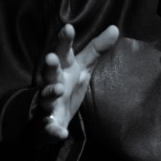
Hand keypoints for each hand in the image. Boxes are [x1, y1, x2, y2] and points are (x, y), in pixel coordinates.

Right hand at [33, 22, 119, 140]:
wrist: (49, 118)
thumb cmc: (66, 86)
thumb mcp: (82, 68)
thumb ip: (96, 49)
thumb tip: (115, 28)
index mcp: (62, 69)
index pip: (63, 52)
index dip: (64, 40)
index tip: (68, 27)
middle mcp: (52, 83)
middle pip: (49, 72)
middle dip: (50, 65)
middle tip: (52, 57)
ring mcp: (48, 103)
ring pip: (45, 97)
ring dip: (49, 93)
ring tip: (57, 89)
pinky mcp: (48, 124)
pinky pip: (49, 127)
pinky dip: (54, 131)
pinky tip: (61, 133)